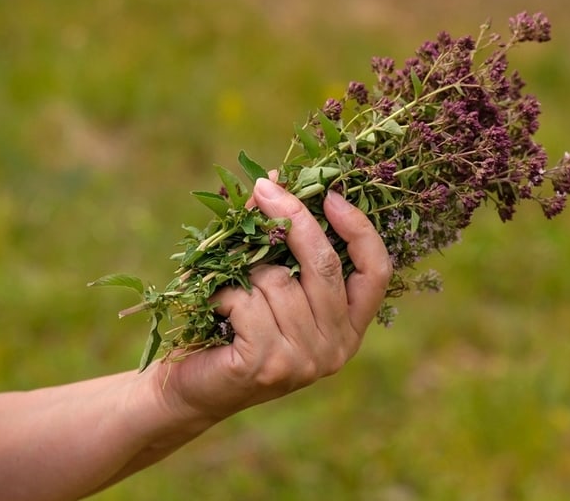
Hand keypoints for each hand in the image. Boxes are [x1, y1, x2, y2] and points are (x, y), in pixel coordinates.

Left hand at [152, 177, 391, 423]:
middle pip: (325, 265)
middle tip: (263, 190)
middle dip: (293, 220)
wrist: (192, 389)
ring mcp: (305, 361)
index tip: (331, 196)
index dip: (359, 230)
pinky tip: (215, 311)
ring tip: (229, 291)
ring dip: (244, 274)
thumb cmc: (231, 327)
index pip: (377, 273)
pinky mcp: (269, 366)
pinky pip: (247, 302)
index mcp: (348, 326)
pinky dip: (222, 294)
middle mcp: (336, 347)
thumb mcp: (267, 282)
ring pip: (278, 282)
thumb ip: (280, 242)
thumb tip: (272, 180)